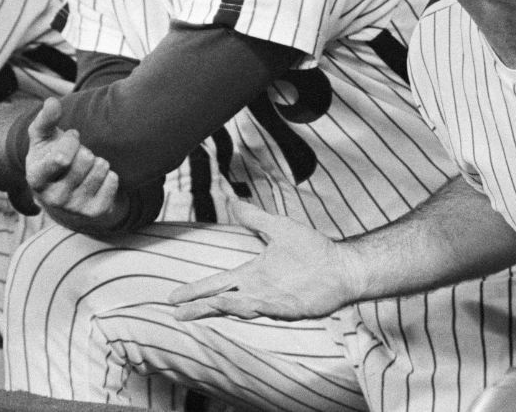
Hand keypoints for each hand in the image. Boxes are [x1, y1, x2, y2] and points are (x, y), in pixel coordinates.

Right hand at [26, 98, 120, 225]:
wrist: (67, 190)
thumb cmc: (52, 156)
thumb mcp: (43, 138)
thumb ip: (45, 119)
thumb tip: (52, 102)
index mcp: (36, 178)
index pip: (62, 157)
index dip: (71, 140)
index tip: (71, 137)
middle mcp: (53, 198)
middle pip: (86, 159)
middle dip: (85, 150)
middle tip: (79, 156)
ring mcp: (75, 208)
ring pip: (101, 168)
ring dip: (98, 161)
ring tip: (87, 167)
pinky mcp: (96, 212)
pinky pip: (113, 180)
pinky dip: (110, 174)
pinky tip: (97, 178)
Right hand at [170, 181, 358, 321]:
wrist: (342, 265)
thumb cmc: (314, 249)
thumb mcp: (279, 228)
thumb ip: (256, 219)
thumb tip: (235, 202)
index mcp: (252, 274)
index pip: (217, 284)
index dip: (196, 291)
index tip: (173, 297)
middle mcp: (257, 290)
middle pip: (221, 300)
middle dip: (199, 306)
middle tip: (175, 312)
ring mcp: (271, 301)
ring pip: (238, 307)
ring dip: (218, 308)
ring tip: (194, 311)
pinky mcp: (287, 308)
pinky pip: (264, 309)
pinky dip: (248, 307)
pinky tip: (234, 304)